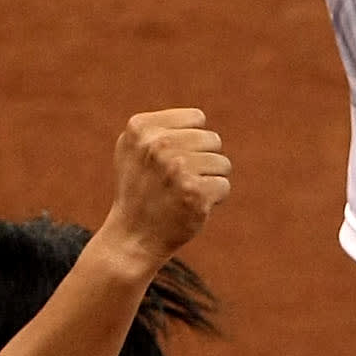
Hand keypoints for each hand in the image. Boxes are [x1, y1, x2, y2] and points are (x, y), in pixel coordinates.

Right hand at [102, 107, 228, 264]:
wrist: (132, 237)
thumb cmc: (137, 190)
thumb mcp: (133, 149)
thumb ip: (158, 127)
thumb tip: (198, 118)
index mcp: (141, 128)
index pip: (197, 119)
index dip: (190, 141)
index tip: (169, 161)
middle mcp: (158, 144)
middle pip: (212, 140)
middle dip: (202, 161)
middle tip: (177, 182)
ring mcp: (176, 168)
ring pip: (222, 163)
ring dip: (208, 181)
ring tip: (183, 194)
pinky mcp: (194, 193)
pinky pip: (223, 186)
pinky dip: (213, 199)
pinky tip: (190, 207)